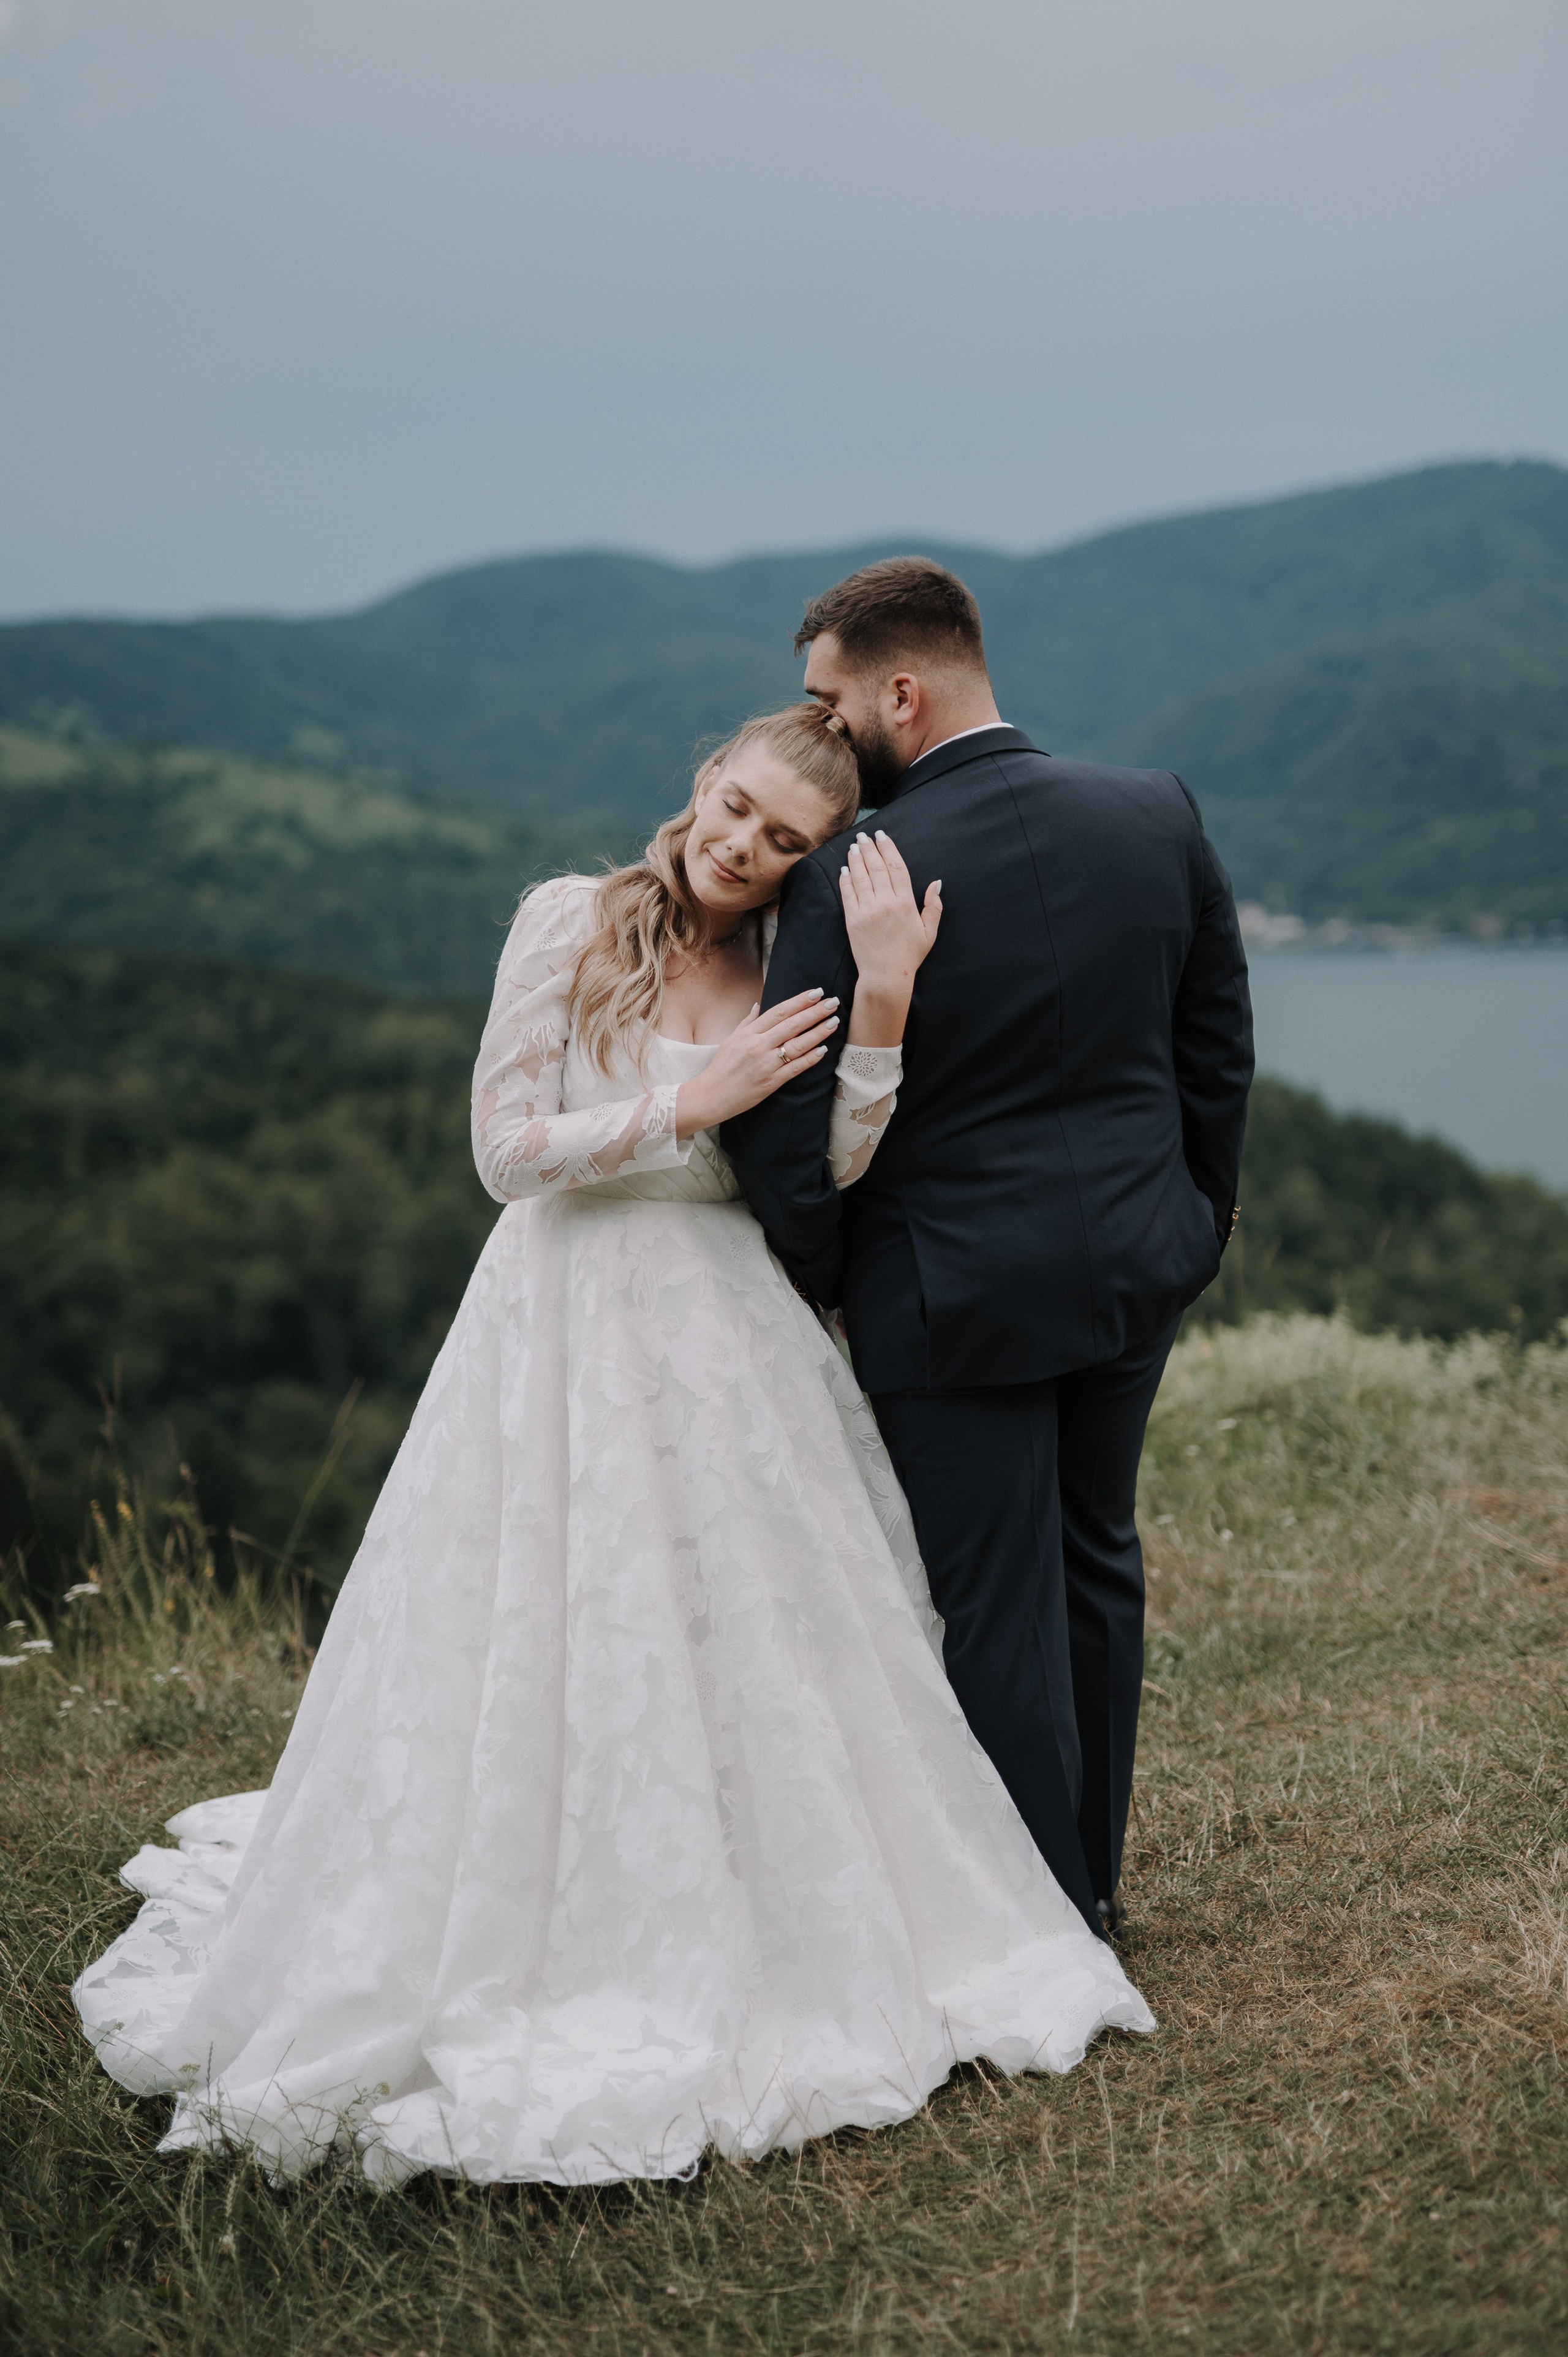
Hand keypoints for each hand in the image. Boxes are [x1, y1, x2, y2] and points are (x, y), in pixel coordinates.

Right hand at [675, 990, 840, 1135]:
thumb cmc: (722, 1067)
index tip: (816, 992)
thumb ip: (748, 1022)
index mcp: (749, 1033)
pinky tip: (824, 1049)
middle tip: (833, 1002)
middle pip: (792, 1025)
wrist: (712, 1095)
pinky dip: (810, 1058)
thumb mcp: (731, 1039)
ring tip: (834, 1022)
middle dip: (815, 1012)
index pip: (779, 1012)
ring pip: (797, 1045)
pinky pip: (795, 1068)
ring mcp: (766, 1064)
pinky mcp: (771, 1082)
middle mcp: (758, 1046)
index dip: (799, 1001)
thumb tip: (759, 1005)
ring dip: (818, 1033)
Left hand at [838, 831, 941, 1046]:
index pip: (897, 868)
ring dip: (856, 859)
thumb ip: (933, 906)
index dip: (889, 849)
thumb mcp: (929, 932)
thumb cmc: (909, 956)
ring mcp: (868, 911)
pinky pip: (848, 894)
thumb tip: (936, 883)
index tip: (882, 836)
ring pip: (861, 877)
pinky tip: (844, 869)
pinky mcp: (852, 920)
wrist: (886, 976)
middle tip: (864, 835)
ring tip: (854, 846)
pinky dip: (845, 880)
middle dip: (870, 848)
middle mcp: (886, 903)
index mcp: (906, 903)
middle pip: (877, 867)